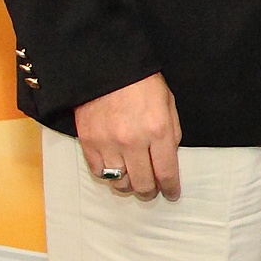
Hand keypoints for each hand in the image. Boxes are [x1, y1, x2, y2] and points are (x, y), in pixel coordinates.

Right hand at [71, 73, 181, 201]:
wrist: (107, 67)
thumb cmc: (142, 83)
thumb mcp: (167, 104)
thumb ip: (170, 134)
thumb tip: (168, 160)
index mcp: (158, 130)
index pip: (166, 172)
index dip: (170, 188)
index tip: (171, 193)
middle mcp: (133, 141)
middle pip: (143, 184)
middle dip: (150, 192)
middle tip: (152, 190)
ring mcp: (108, 143)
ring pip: (120, 182)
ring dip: (128, 185)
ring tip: (132, 180)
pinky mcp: (88, 142)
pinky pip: (99, 172)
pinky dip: (108, 175)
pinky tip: (115, 168)